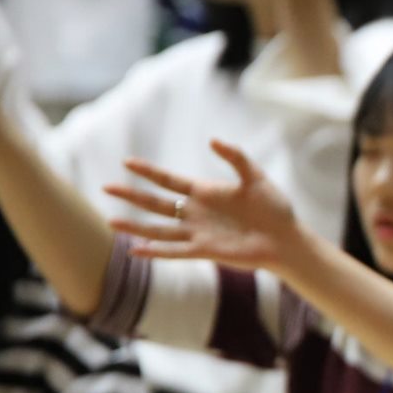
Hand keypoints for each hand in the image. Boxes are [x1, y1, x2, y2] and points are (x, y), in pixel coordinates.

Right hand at [101, 140, 307, 271]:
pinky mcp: (205, 250)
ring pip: (159, 229)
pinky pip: (174, 251)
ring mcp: (198, 232)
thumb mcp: (255, 177)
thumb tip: (212, 140)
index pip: (169, 180)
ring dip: (135, 226)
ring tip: (110, 220)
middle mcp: (196, 212)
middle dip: (131, 195)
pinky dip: (155, 251)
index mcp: (205, 192)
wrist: (287, 238)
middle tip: (106, 186)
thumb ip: (236, 158)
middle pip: (156, 203)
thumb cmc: (275, 207)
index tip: (127, 162)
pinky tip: (134, 250)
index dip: (149, 171)